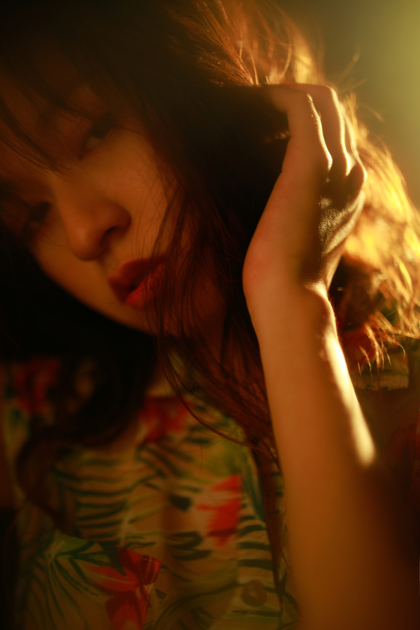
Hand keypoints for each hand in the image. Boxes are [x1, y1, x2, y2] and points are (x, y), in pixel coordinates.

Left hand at [242, 84, 365, 319]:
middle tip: (253, 104)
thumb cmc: (282, 282)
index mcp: (348, 194)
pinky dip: (276, 96)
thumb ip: (292, 213)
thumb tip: (268, 200)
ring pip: (321, 100)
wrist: (289, 302)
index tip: (263, 121)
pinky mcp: (312, 164)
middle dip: (292, 99)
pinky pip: (301, 106)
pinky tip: (251, 101)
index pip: (334, 137)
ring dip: (283, 93)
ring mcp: (336, 167)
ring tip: (249, 100)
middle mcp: (351, 175)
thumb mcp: (292, 241)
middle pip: (332, 111)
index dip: (300, 121)